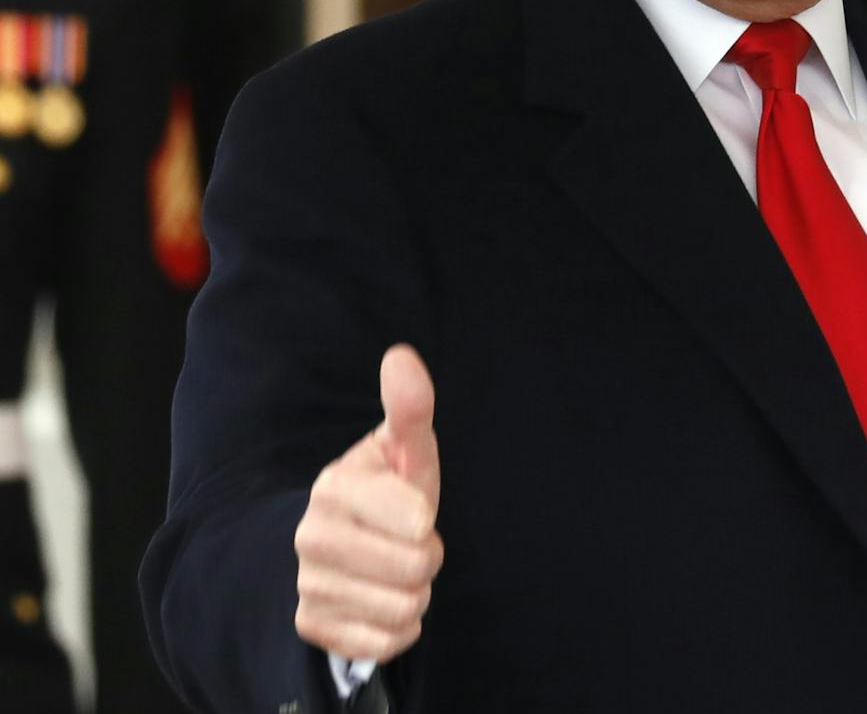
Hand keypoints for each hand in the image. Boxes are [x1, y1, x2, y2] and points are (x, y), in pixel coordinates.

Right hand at [294, 344, 443, 661]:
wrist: (342, 543)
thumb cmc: (387, 489)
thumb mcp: (404, 450)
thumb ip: (409, 408)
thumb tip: (401, 355)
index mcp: (334, 486)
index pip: (414, 519)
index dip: (425, 517)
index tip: (413, 509)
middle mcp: (311, 537)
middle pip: (416, 568)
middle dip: (426, 556)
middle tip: (407, 540)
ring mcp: (308, 585)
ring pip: (404, 608)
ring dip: (414, 592)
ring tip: (394, 568)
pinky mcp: (313, 627)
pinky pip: (385, 642)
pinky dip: (398, 626)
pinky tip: (383, 599)